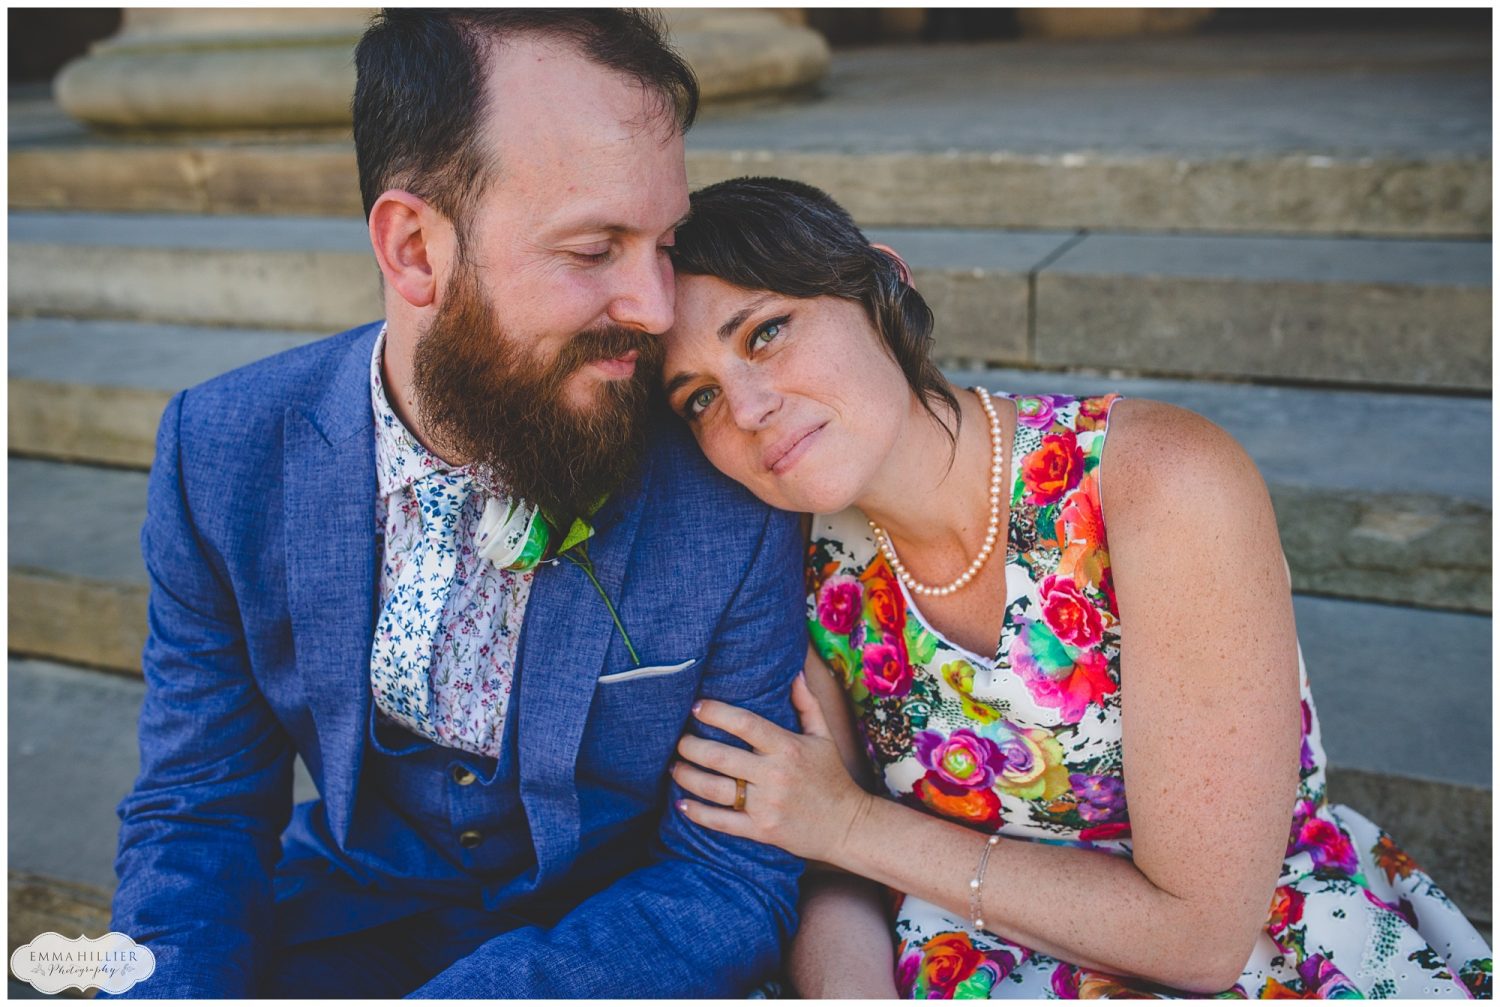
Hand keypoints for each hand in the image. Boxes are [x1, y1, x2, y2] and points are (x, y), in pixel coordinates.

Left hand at [673, 673, 873, 862]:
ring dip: (687, 777)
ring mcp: (766, 805)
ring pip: (714, 789)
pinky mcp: (761, 831)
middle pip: (720, 756)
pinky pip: (721, 821)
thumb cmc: (833, 777)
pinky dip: (698, 813)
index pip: (745, 723)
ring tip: (674, 767)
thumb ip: (808, 704)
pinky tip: (682, 804)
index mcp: (788, 748)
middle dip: (691, 746)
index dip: (716, 713)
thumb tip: (795, 673)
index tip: (696, 706)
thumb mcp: (824, 737)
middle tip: (679, 740)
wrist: (847, 826)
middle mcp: (774, 775)